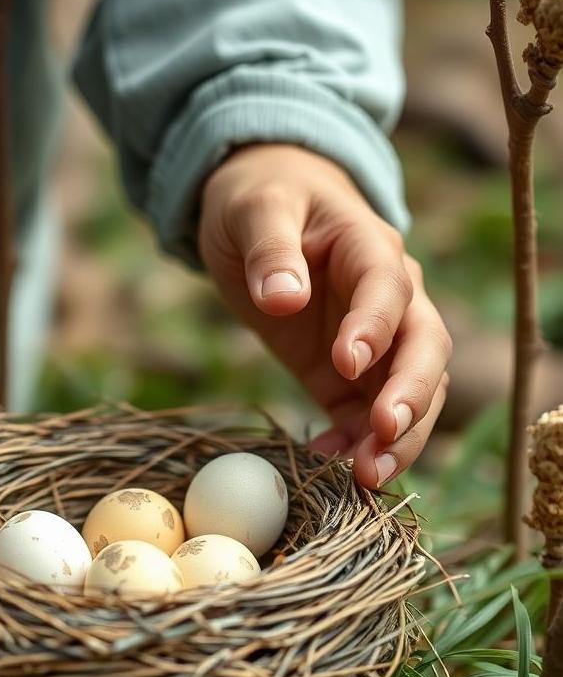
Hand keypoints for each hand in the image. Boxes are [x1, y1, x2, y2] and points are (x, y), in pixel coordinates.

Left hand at [198, 144, 450, 487]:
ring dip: (397, 435)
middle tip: (383, 435)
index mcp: (368, 248)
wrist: (258, 212)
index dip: (376, 327)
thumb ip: (268, 248)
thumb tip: (283, 296)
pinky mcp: (344, 373)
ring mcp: (371, 340)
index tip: (347, 363)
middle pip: (423, 347)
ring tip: (367, 477)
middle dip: (410, 394)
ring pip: (408, 390)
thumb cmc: (261, 199)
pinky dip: (356, 442)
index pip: (389, 289)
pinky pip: (364, 413)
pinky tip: (328, 464)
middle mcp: (387, 297)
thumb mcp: (254, 209)